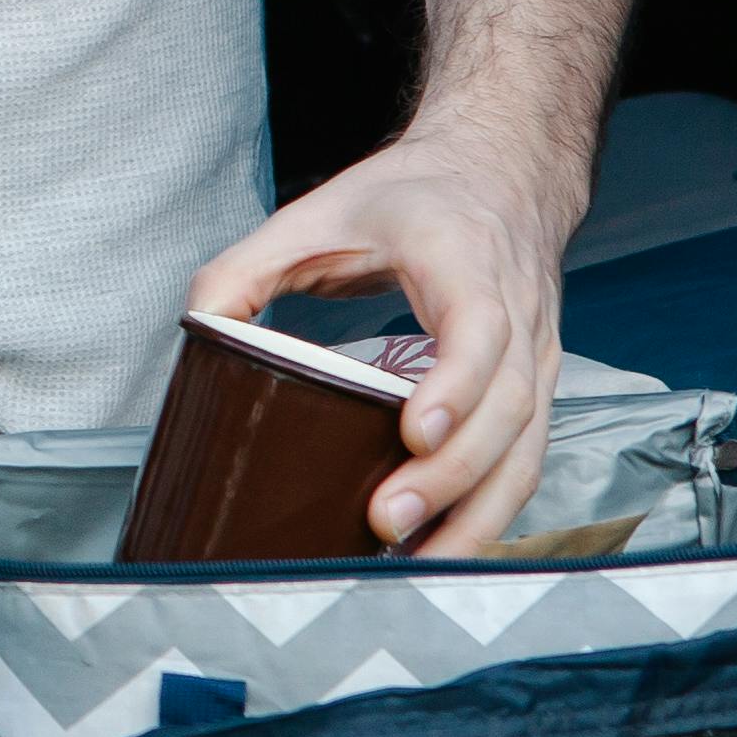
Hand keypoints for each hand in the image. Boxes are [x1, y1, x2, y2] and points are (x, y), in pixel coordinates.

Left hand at [183, 116, 585, 558]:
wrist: (501, 174)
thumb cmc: (410, 198)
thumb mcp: (317, 212)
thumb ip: (246, 268)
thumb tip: (197, 335)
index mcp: (465, 259)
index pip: (480, 329)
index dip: (455, 386)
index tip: (412, 432)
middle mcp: (518, 312)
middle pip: (509, 407)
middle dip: (452, 474)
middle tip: (386, 521)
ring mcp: (539, 356)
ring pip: (527, 449)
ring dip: (477, 514)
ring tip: (414, 563)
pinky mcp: (537, 391)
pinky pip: (524, 462)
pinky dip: (487, 513)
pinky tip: (436, 551)